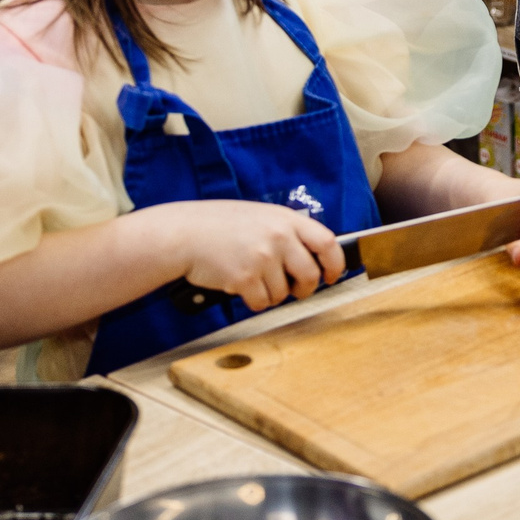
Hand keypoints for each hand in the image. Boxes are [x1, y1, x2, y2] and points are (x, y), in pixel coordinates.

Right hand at [168, 200, 343, 313]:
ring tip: (254, 279)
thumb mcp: (260, 216)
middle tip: (295, 290)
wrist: (183, 234)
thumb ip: (286, 231)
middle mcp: (278, 237)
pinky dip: (254, 301)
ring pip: (283, 293)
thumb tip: (312, 256)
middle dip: (305, 289)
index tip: (331, 275)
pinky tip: (240, 286)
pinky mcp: (245, 278)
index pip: (327, 242)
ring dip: (272, 294)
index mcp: (286, 219)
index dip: (335, 263)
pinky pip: (261, 302)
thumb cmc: (218, 225)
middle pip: (310, 275)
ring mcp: (262, 258)